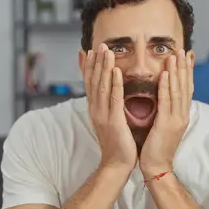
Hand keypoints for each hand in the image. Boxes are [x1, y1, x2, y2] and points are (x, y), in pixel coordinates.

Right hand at [83, 43, 136, 171]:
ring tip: (106, 51)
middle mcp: (96, 110)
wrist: (117, 164)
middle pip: (94, 81)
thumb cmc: (118, 143)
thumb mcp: (111, 120)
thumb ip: (110, 106)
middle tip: (100, 44)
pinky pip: (114, 99)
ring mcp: (103, 115)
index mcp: (96, 109)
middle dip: (96, 61)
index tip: (90, 51)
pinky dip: (115, 83)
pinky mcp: (113, 121)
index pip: (90, 83)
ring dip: (104, 67)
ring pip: (102, 86)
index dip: (89, 66)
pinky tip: (116, 71)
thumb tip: (111, 93)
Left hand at [139, 49, 193, 175]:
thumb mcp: (163, 124)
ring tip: (175, 55)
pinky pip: (167, 102)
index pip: (187, 88)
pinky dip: (166, 87)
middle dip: (185, 66)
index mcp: (181, 114)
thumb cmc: (156, 147)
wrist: (156, 167)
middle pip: (186, 86)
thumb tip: (164, 96)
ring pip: (178, 91)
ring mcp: (176, 120)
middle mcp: (182, 115)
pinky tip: (165, 74)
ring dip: (177, 72)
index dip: (188, 71)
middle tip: (184, 49)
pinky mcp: (166, 125)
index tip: (188, 55)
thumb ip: (165, 110)